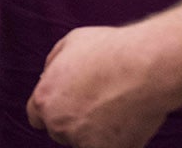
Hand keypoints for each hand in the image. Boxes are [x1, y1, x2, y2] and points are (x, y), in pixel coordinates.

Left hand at [27, 26, 170, 147]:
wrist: (144, 68)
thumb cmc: (109, 51)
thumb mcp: (70, 44)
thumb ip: (53, 64)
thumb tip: (49, 75)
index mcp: (44, 98)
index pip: (37, 117)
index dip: (53, 111)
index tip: (68, 106)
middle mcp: (57, 124)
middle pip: (61, 130)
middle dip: (75, 120)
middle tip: (100, 102)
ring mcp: (82, 141)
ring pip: (85, 141)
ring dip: (97, 131)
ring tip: (119, 106)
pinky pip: (110, 147)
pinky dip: (119, 140)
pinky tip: (129, 120)